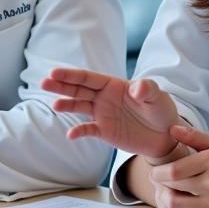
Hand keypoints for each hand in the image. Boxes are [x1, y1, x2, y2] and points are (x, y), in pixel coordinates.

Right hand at [41, 67, 180, 159]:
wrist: (165, 135)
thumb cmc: (161, 110)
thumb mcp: (158, 97)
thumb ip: (147, 90)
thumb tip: (138, 87)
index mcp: (114, 85)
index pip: (89, 77)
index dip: (72, 74)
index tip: (55, 72)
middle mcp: (104, 97)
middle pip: (79, 89)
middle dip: (61, 85)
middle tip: (43, 82)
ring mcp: (102, 114)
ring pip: (79, 107)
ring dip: (66, 105)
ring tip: (55, 105)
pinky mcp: (104, 131)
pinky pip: (88, 129)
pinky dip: (79, 131)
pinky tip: (71, 134)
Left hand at [148, 124, 208, 207]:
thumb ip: (195, 136)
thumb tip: (172, 129)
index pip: (174, 170)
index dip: (158, 171)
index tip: (155, 170)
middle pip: (172, 188)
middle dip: (158, 183)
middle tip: (156, 179)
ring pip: (175, 206)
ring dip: (163, 198)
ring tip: (163, 191)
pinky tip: (172, 204)